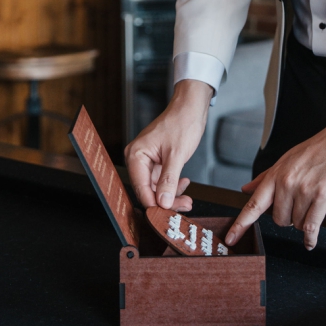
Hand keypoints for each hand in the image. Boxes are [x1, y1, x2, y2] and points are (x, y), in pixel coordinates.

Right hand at [124, 80, 212, 212]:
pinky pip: (162, 181)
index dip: (153, 204)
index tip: (167, 216)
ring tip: (188, 199)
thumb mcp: (176, 155)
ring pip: (156, 188)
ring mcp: (147, 161)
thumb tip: (163, 203)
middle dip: (166, 201)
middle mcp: (138, 159)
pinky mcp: (157, 162)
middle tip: (184, 206)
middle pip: (147, 190)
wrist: (190, 109)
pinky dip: (173, 185)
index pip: (140, 188)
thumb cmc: (181, 124)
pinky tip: (184, 184)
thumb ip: (169, 180)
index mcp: (136, 155)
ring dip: (172, 195)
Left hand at [225, 120, 325, 249]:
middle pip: (278, 219)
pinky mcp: (323, 197)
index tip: (231, 238)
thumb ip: (265, 178)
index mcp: (276, 175)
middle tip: (297, 206)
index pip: (253, 204)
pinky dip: (311, 237)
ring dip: (302, 221)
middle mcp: (287, 183)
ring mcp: (304, 191)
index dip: (241, 224)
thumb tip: (246, 189)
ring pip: (296, 223)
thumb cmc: (315, 150)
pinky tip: (310, 241)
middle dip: (287, 218)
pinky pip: (312, 226)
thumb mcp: (286, 161)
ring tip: (311, 204)